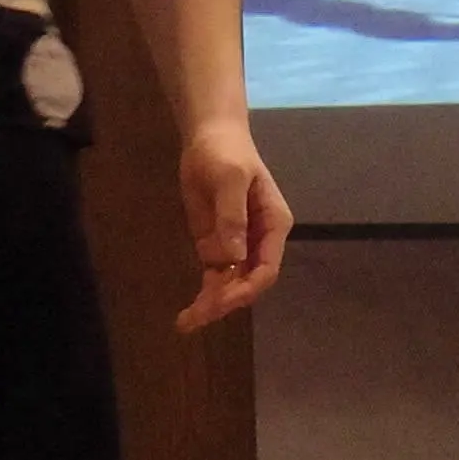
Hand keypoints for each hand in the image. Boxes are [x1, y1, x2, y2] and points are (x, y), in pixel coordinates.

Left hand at [174, 114, 291, 332]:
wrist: (208, 137)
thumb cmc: (225, 152)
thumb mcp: (230, 178)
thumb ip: (232, 216)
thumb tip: (233, 257)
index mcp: (273, 224)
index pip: (267, 268)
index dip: (247, 288)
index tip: (221, 300)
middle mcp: (259, 241)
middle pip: (248, 283)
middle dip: (225, 301)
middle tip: (196, 316)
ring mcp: (237, 245)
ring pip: (230, 285)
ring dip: (212, 305)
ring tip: (185, 322)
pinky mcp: (216, 246)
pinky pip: (213, 278)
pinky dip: (203, 296)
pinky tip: (187, 314)